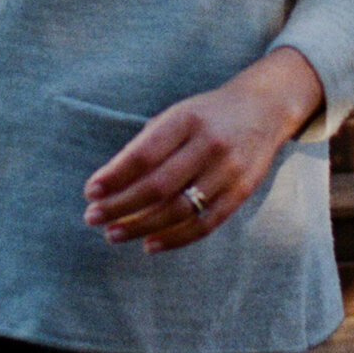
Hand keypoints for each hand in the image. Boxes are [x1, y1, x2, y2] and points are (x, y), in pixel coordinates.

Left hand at [81, 46, 324, 253]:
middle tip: (92, 218)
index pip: (143, 155)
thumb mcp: (176, 115)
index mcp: (185, 119)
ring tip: (113, 234)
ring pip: (179, 209)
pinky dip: (175, 239)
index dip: (114, 177)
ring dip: (141, 226)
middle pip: (158, 186)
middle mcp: (208, 144)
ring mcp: (228, 171)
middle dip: (120, 206)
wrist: (263, 107)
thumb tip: (110, 182)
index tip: (90, 192)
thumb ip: (147, 144)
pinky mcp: (242, 192)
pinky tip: (149, 244)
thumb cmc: (206, 114)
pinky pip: (205, 224)